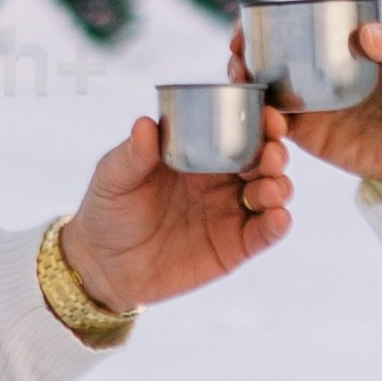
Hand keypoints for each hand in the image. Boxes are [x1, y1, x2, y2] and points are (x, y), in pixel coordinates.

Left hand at [58, 114, 293, 315]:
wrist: (102, 265)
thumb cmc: (108, 211)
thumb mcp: (113, 177)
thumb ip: (133, 154)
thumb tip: (145, 124)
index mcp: (199, 153)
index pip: (236, 130)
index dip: (257, 121)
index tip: (266, 115)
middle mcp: (221, 179)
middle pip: (262, 160)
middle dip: (275, 153)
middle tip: (272, 153)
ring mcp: (230, 212)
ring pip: (271, 194)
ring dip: (279, 186)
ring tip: (269, 188)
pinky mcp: (233, 247)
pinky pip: (263, 234)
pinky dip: (277, 224)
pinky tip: (278, 218)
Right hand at [253, 7, 381, 194]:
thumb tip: (367, 34)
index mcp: (342, 46)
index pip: (295, 28)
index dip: (264, 26)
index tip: (246, 27)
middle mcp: (322, 73)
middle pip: (271, 59)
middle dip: (245, 56)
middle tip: (238, 57)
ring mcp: (315, 104)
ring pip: (267, 91)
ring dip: (246, 86)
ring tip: (240, 84)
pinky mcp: (313, 136)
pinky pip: (277, 128)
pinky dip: (261, 122)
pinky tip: (255, 117)